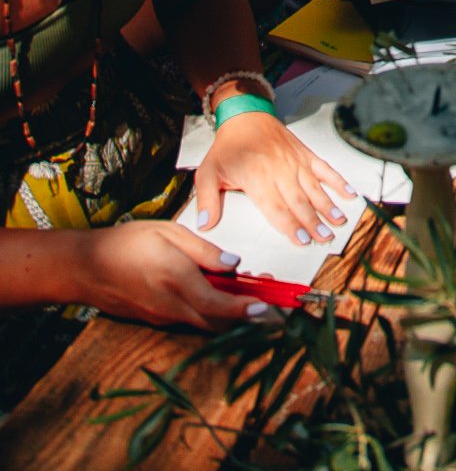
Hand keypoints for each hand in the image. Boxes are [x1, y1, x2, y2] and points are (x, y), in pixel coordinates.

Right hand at [77, 223, 282, 329]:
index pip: (218, 304)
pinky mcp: (155, 320)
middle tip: (264, 299)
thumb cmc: (128, 243)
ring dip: (226, 315)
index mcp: (177, 280)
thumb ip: (204, 251)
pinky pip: (188, 321)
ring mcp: (162, 317)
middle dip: (243, 315)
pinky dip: (207, 313)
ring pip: (203, 324)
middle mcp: (171, 305)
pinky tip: (214, 295)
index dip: (244, 309)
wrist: (86, 268)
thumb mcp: (170, 233)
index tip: (266, 307)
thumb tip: (234, 263)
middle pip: (216, 322)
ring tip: (244, 293)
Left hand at [195, 110, 355, 244]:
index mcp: (257, 178)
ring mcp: (295, 161)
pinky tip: (349, 193)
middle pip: (299, 201)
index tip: (302, 240)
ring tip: (339, 221)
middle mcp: (280, 171)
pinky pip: (324, 168)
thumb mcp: (208, 172)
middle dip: (313, 221)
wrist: (245, 115)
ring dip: (327, 205)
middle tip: (325, 238)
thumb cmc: (228, 147)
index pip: (276, 207)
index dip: (290, 225)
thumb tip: (205, 226)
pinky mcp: (304, 153)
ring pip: (314, 187)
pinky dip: (337, 180)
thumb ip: (206, 201)